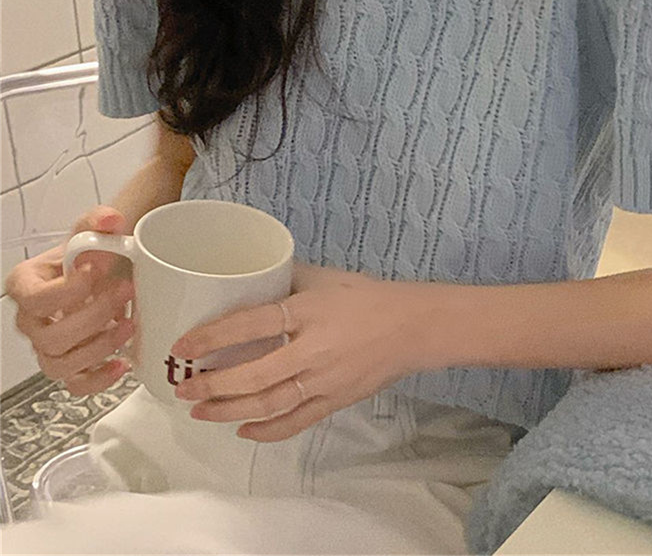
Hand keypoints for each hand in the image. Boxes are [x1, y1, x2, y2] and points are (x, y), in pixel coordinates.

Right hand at [6, 206, 134, 395]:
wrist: (110, 268)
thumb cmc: (94, 254)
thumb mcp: (94, 231)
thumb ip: (99, 221)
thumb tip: (109, 220)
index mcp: (26, 285)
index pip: (36, 299)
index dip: (68, 291)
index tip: (96, 271)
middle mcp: (31, 320)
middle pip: (51, 336)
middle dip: (93, 317)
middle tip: (124, 293)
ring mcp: (49, 346)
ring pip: (59, 364)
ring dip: (99, 347)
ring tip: (130, 324)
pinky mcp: (71, 364)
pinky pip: (74, 384)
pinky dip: (98, 380)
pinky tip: (123, 362)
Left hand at [169, 262, 428, 441]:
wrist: (414, 326)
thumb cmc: (367, 296)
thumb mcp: (326, 277)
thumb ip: (287, 278)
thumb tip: (250, 276)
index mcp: (308, 312)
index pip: (251, 324)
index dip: (212, 336)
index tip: (182, 346)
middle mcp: (313, 350)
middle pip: (254, 375)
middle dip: (212, 385)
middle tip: (183, 387)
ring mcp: (325, 381)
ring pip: (270, 404)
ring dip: (230, 411)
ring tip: (200, 412)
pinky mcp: (336, 401)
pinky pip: (297, 422)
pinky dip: (268, 431)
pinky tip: (243, 430)